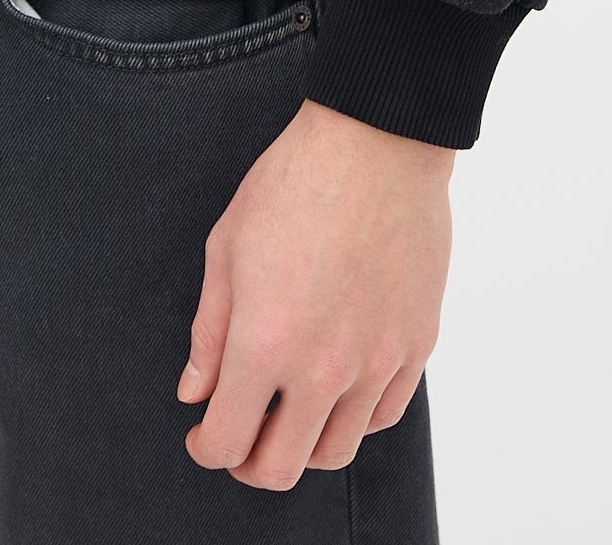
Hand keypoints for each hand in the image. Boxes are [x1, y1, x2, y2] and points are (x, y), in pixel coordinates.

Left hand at [178, 98, 452, 489]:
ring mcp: (376, 363)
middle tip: (238, 437)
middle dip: (249, 462)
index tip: (202, 435)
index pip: (228, 441)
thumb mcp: (227, 247)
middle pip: (281, 467)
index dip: (206, 448)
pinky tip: (333, 392)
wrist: (377, 144)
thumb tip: (196, 393)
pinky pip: (381, 416)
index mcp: (265, 343)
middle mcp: (323, 368)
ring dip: (302, 446)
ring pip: (335, 452)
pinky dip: (351, 419)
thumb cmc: (294, 182)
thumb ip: (210, 332)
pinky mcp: (414, 347)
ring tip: (286, 415)